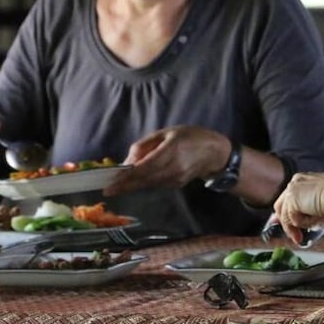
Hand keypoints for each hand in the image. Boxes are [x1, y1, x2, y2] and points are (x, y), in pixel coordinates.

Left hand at [105, 125, 228, 195]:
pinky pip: (157, 183)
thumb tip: (127, 160)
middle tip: (108, 191)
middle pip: (144, 180)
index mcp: (170, 151)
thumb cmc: (190, 137)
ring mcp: (176, 179)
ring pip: (149, 184)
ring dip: (134, 185)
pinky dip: (146, 182)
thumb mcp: (167, 133)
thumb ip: (145, 145)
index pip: (144, 168)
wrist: (215, 153)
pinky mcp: (178, 184)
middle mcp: (173, 168)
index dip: (127, 177)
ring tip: (119, 185)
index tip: (112, 184)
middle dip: (125, 185)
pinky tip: (138, 180)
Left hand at [272, 173, 323, 243]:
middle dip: (288, 225)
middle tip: (297, 237)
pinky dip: (305, 223)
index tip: (293, 228)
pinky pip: (293, 220)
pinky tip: (316, 218)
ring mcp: (291, 190)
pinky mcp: (292, 199)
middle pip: (281, 207)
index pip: (288, 199)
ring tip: (315, 225)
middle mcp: (294, 182)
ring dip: (301, 225)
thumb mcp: (321, 202)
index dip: (289, 215)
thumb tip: (298, 222)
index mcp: (302, 180)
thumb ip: (308, 209)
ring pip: (286, 216)